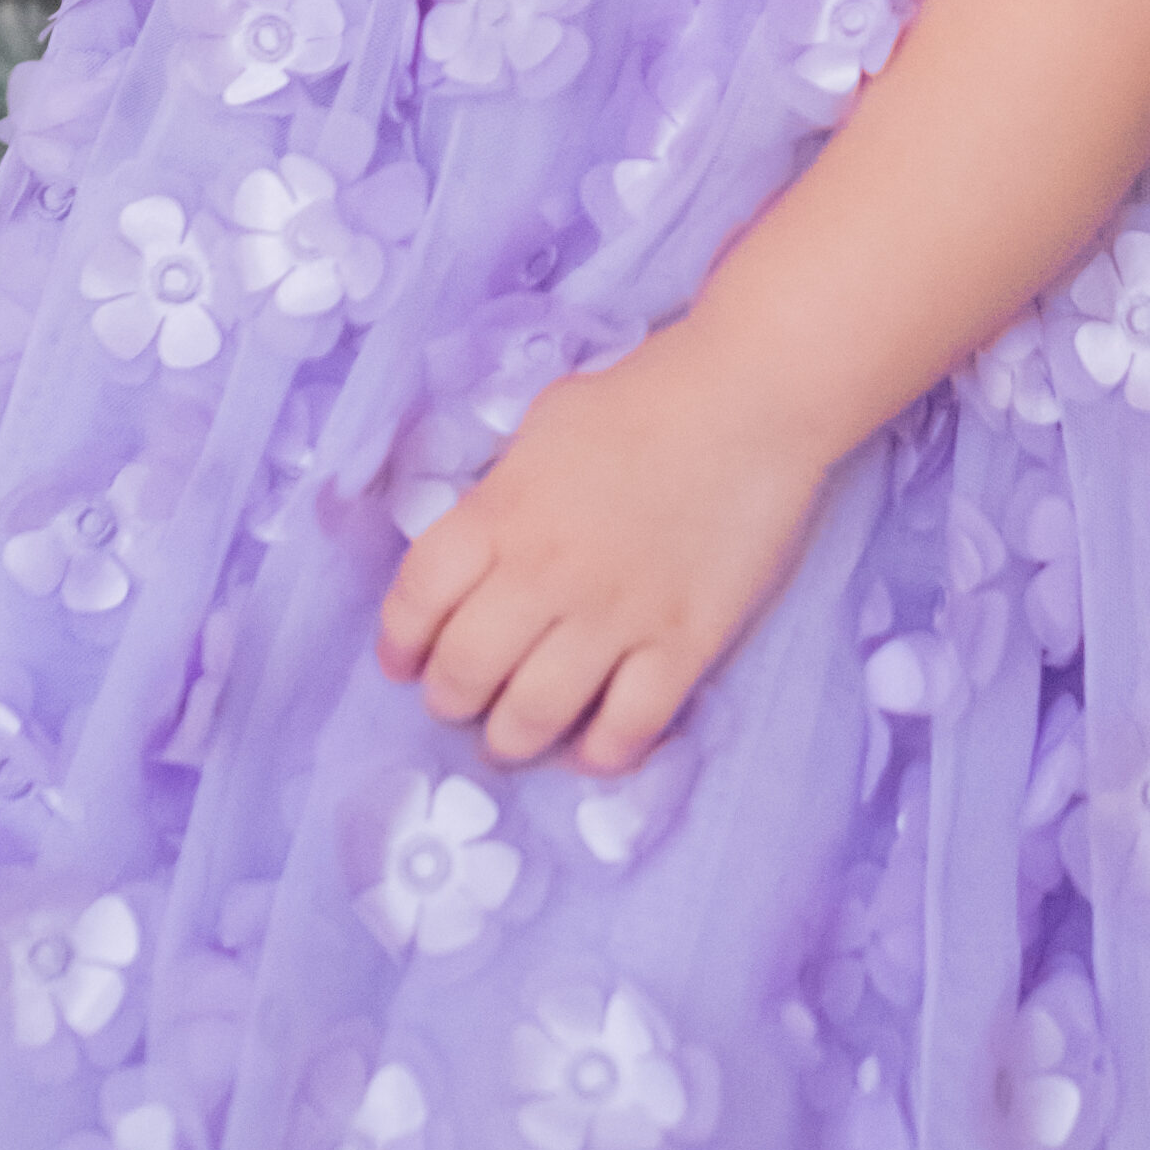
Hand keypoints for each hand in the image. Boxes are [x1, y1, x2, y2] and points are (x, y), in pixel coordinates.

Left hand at [375, 331, 829, 775]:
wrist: (750, 398)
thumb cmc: (642, 397)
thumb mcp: (543, 427)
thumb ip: (503, 493)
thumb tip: (485, 546)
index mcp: (501, 512)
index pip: (415, 601)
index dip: (399, 642)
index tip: (403, 661)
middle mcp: (545, 575)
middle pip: (462, 675)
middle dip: (450, 698)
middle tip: (464, 697)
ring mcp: (615, 617)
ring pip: (532, 719)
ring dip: (510, 737)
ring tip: (516, 730)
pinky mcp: (682, 646)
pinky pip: (625, 731)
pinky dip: (599, 752)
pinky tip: (592, 743)